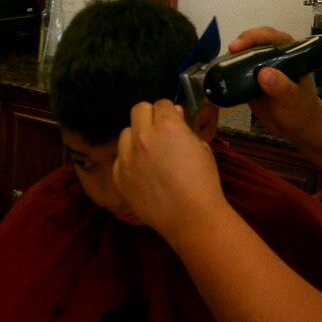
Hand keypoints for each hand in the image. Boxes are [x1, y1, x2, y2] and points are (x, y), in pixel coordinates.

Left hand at [113, 99, 226, 244]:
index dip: (168, 112)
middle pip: (138, 110)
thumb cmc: (203, 181)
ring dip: (136, 138)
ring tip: (149, 155)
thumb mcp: (201, 147)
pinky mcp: (118, 177)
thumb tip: (173, 114)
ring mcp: (127, 158)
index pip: (161, 104)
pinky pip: (120, 159)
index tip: (172, 121)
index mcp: (167, 126)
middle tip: (159, 133)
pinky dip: (130, 162)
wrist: (191, 217)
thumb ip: (183, 128)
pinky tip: (143, 174)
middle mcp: (142, 137)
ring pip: (125, 134)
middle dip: (150, 117)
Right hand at [228, 26, 321, 141]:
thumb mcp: (293, 100)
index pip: (271, 37)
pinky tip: (219, 75)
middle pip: (255, 41)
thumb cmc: (300, 110)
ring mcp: (261, 67)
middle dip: (242, 43)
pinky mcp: (250, 80)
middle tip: (230, 51)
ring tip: (221, 63)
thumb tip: (263, 73)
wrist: (296, 127)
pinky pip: (238, 70)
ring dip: (232, 56)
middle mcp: (274, 56)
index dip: (255, 37)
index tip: (238, 46)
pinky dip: (228, 70)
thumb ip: (282, 88)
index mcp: (289, 53)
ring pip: (245, 54)